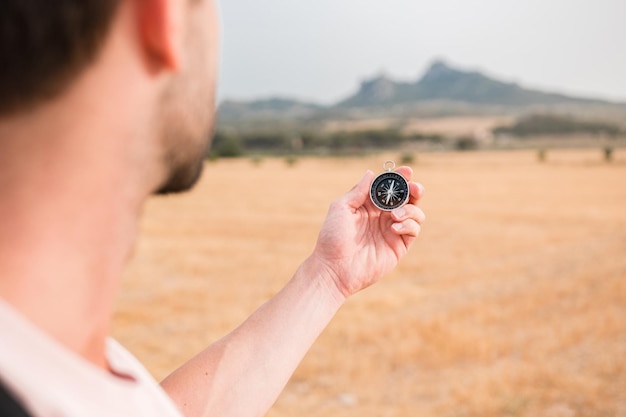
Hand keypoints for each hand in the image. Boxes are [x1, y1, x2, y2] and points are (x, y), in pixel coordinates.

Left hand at [308, 166, 424, 300]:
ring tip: (394, 215)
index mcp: (368, 205)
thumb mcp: (341, 208)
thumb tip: (371, 173)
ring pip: (414, 212)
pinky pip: (413, 230)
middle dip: (414, 190)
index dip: (398, 178)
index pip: (388, 187)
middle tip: (415, 188)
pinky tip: (394, 227)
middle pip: (406, 198)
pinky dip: (409, 224)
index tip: (406, 171)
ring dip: (410, 208)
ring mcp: (392, 231)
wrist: (334, 268)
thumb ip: (358, 191)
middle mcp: (382, 217)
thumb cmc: (332, 238)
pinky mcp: (399, 246)